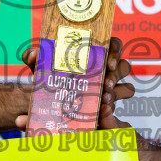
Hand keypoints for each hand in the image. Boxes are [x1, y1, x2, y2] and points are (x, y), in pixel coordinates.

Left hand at [14, 34, 133, 131]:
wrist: (48, 111)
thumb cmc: (49, 84)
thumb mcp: (41, 71)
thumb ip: (35, 60)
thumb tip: (33, 54)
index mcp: (94, 57)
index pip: (113, 45)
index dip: (116, 50)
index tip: (109, 62)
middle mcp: (106, 73)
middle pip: (125, 65)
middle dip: (117, 73)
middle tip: (106, 82)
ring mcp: (110, 92)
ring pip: (128, 88)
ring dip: (118, 92)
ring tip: (105, 99)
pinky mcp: (108, 111)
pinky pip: (116, 115)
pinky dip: (111, 112)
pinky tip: (102, 112)